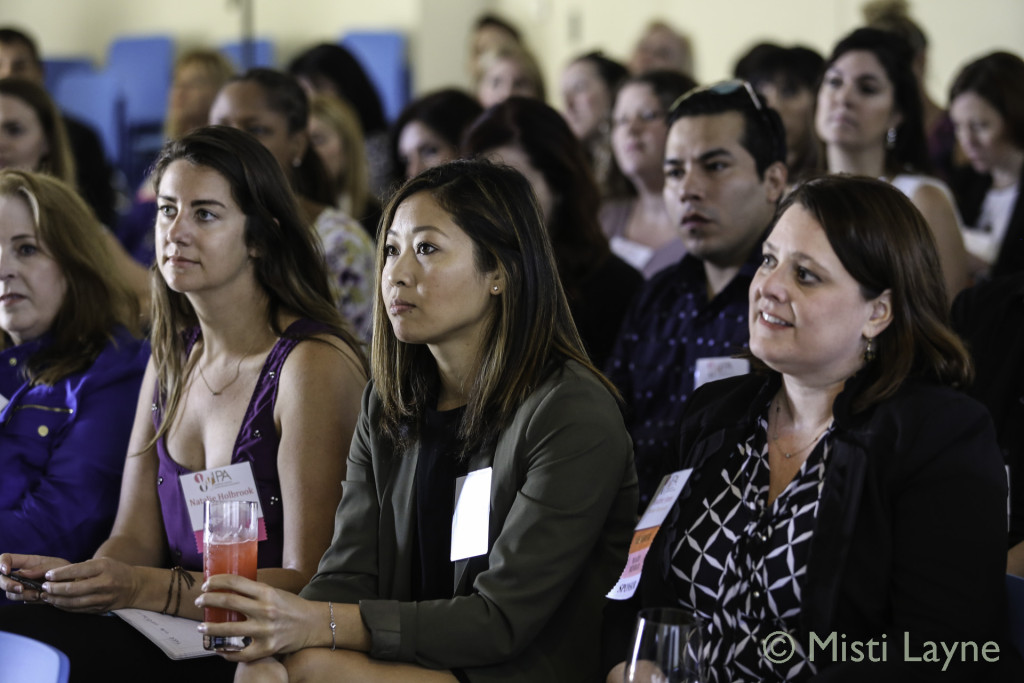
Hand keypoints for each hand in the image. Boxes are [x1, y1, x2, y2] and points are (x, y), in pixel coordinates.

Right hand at [0, 553, 68, 601]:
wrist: (75, 584)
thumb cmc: (66, 571)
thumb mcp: (56, 566)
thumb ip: (40, 569)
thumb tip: (23, 574)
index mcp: (27, 562)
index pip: (6, 558)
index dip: (1, 563)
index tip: (6, 571)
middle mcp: (22, 574)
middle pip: (2, 579)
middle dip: (8, 585)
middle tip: (21, 588)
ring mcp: (23, 586)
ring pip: (10, 593)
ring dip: (21, 595)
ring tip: (38, 594)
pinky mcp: (27, 596)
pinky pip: (21, 600)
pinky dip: (29, 600)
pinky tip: (42, 598)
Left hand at [35, 557, 140, 612]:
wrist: (134, 586)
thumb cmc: (114, 570)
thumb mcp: (102, 562)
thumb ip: (82, 568)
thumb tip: (57, 575)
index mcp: (104, 567)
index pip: (77, 570)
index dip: (60, 574)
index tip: (48, 575)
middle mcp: (104, 583)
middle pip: (73, 589)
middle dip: (55, 588)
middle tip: (44, 587)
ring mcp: (103, 598)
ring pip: (74, 602)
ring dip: (57, 600)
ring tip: (46, 596)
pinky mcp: (100, 609)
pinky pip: (78, 610)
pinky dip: (65, 607)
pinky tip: (57, 603)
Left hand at [196, 574, 322, 661]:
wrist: (312, 624)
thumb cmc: (292, 606)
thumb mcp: (275, 592)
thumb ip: (254, 593)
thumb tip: (228, 591)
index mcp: (266, 592)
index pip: (235, 582)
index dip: (216, 582)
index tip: (206, 584)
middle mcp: (265, 610)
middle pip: (228, 602)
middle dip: (208, 601)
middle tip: (200, 602)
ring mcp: (265, 630)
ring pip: (229, 629)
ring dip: (210, 628)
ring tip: (201, 627)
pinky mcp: (267, 648)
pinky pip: (241, 653)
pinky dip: (227, 653)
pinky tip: (220, 650)